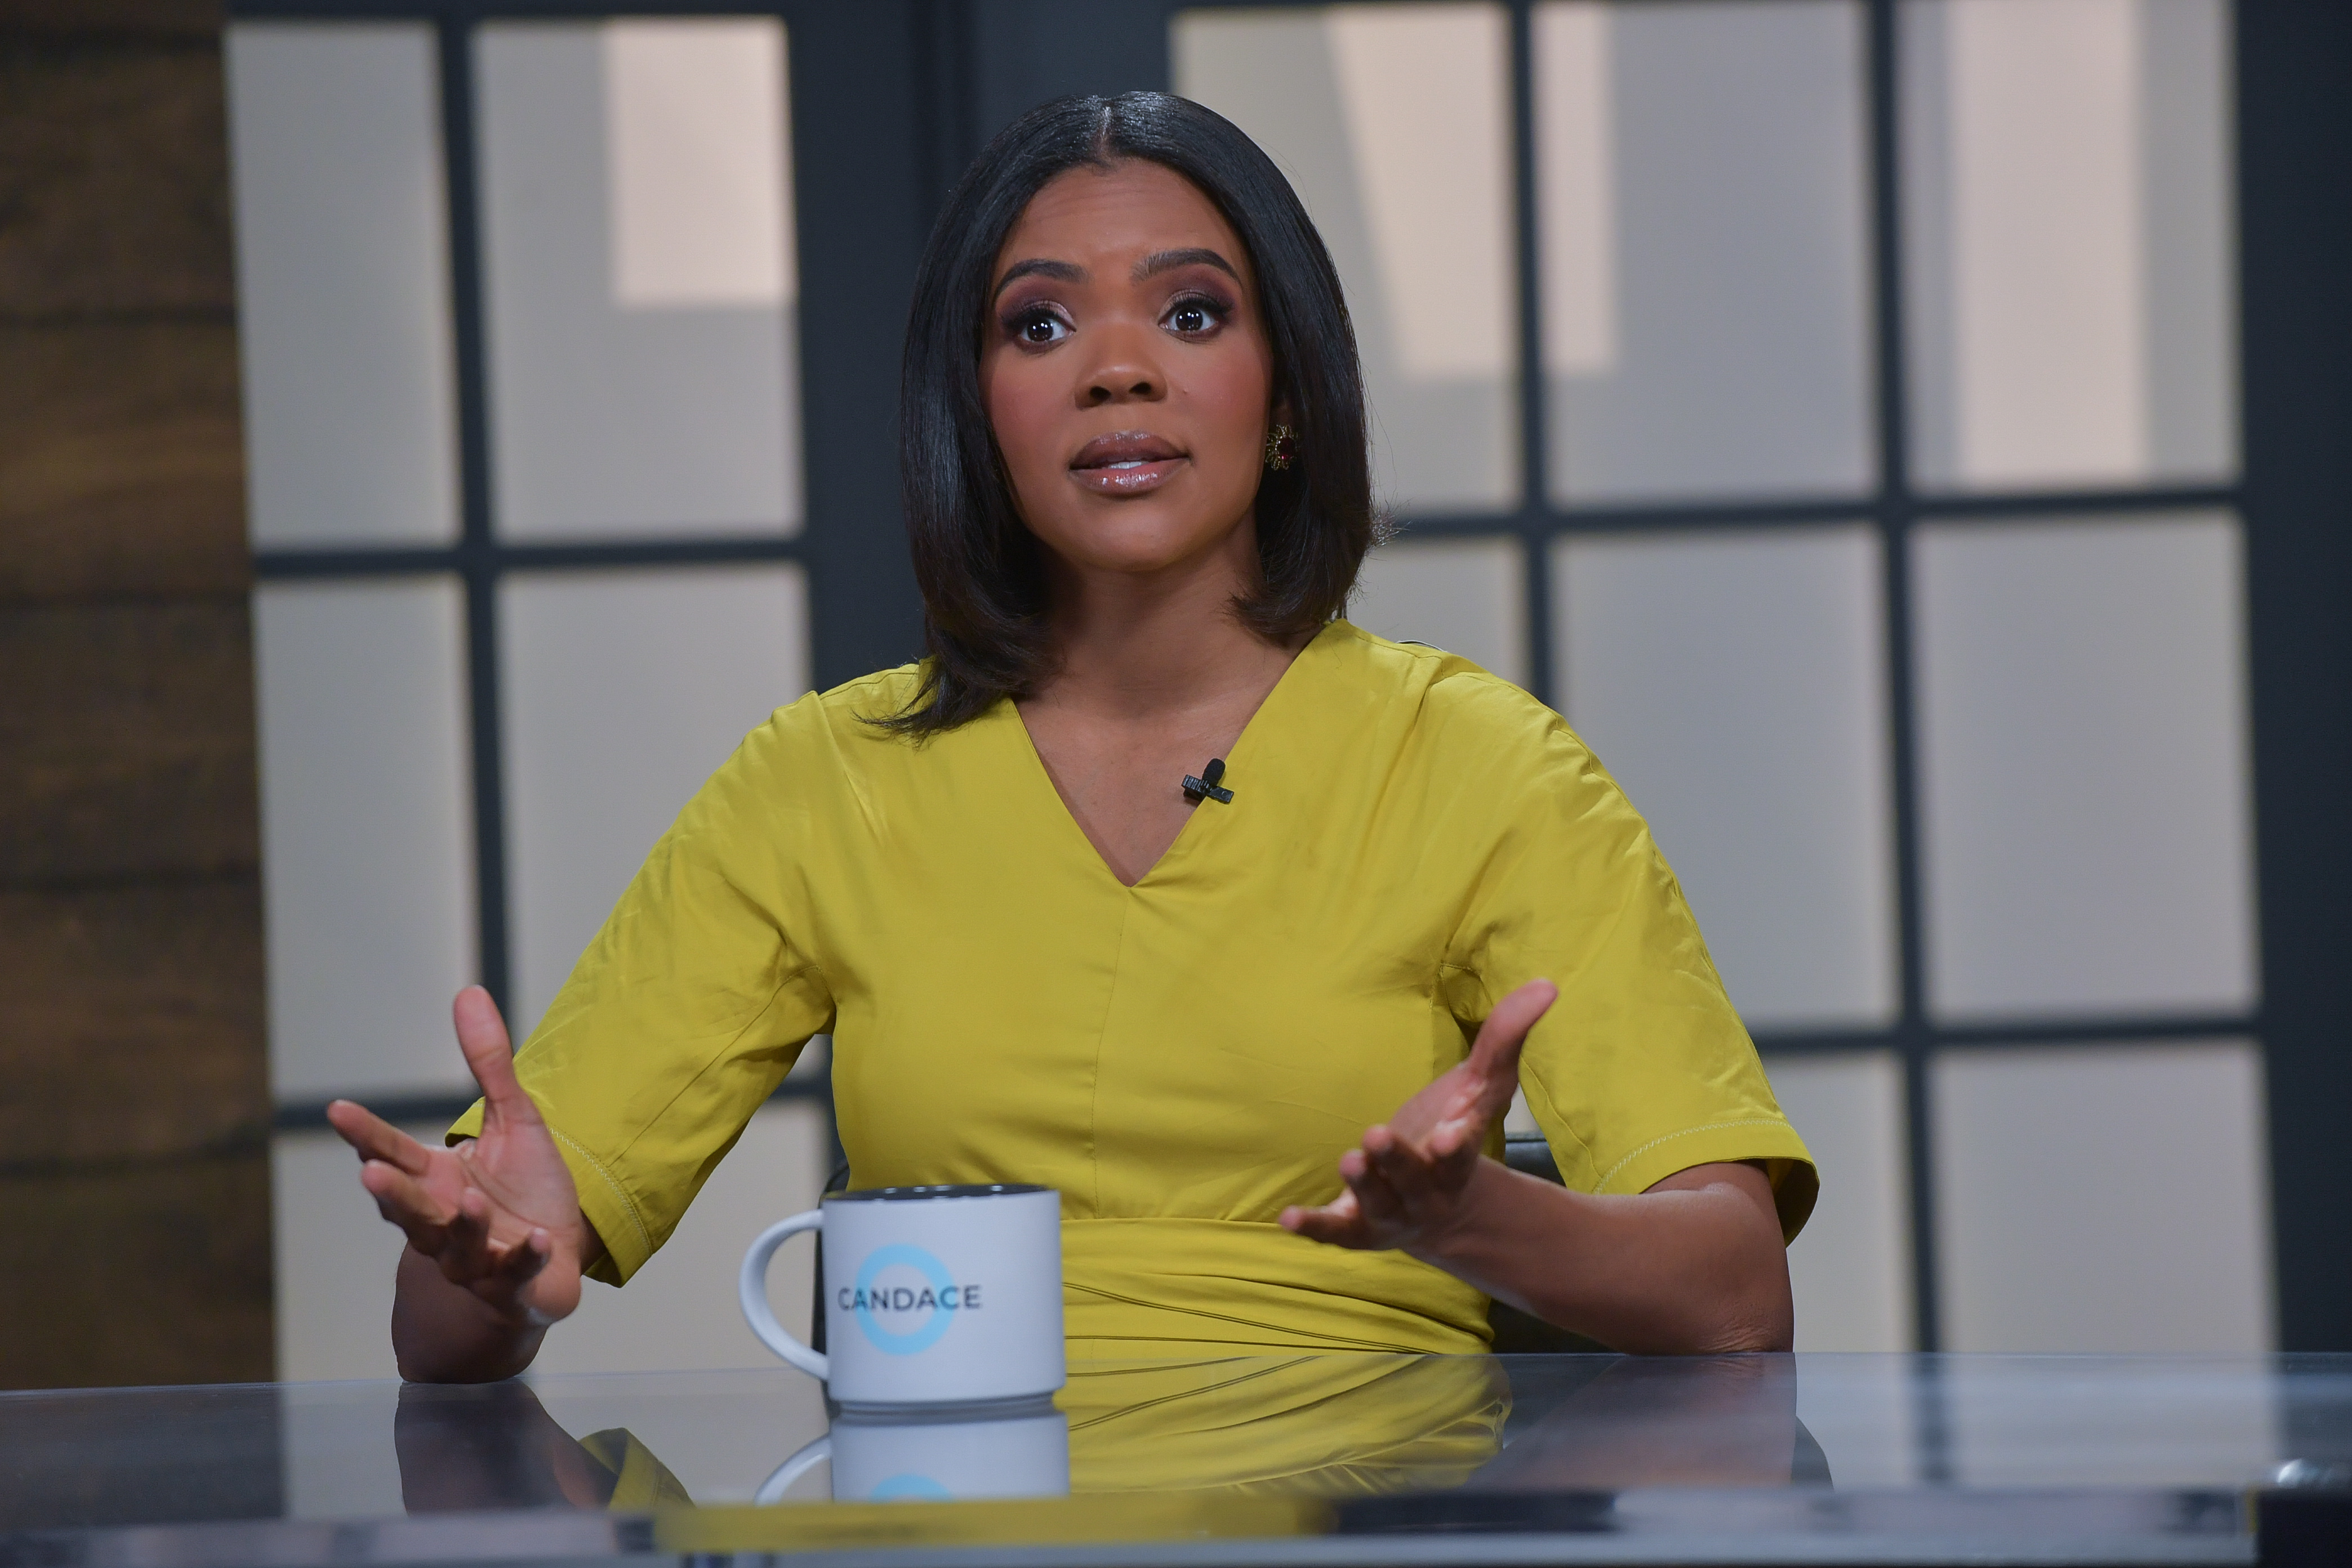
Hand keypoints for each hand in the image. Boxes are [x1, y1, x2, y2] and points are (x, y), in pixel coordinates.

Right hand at [326, 987, 592, 1328]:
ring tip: (470, 1202)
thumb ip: (489, 1063)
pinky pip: (516, 1271)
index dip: (365, 1134)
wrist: (558, 1251)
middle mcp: (444, 1221)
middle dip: (392, 1193)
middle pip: (410, 1208)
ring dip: (462, 1225)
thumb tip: (468, 992)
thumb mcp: (514, 1118)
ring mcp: (475, 1258)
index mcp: (436, 1181)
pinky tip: (537, 1238)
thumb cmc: (526, 1186)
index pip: (392, 1155)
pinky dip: (524, 1257)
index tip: (337, 1110)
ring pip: (457, 1245)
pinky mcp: (515, 1282)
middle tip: (370, 1173)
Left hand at [1279, 979, 1556, 1254]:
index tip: (1452, 1131)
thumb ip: (1505, 1036)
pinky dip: (1313, 1226)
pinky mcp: (1356, 1226)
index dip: (1457, 1143)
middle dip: (1399, 1161)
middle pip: (1415, 1178)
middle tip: (1377, 1135)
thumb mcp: (1483, 1084)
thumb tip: (1546, 984)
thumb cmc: (1458, 1128)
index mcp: (1459, 1156)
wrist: (1443, 1207)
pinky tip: (1286, 1217)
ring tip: (1349, 1160)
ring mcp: (1392, 1212)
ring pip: (1378, 1204)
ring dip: (1363, 1186)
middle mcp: (1428, 1191)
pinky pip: (1335, 1231)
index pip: (1462, 1151)